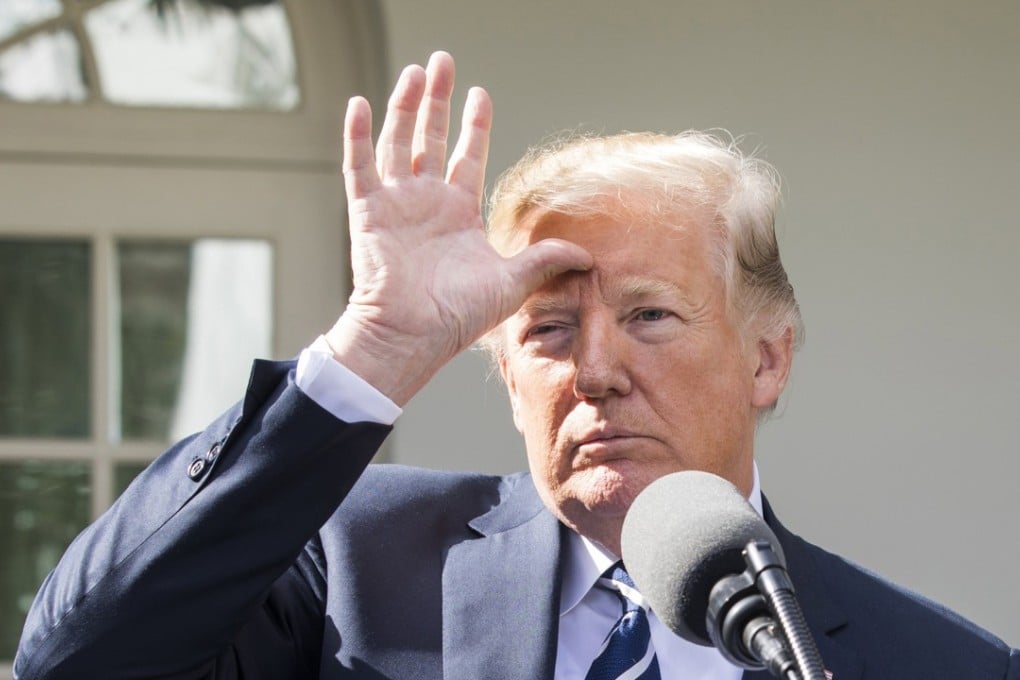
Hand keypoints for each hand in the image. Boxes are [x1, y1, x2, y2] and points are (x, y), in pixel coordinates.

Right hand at [326, 52, 590, 405]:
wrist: (413, 336)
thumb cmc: (459, 316)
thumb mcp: (513, 282)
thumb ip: (547, 260)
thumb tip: (590, 255)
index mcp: (458, 214)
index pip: (467, 157)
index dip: (473, 126)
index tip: (479, 94)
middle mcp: (426, 204)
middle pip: (430, 139)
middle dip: (436, 100)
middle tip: (441, 62)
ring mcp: (396, 206)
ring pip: (398, 143)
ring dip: (404, 106)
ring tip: (415, 72)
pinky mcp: (368, 213)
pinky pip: (359, 167)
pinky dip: (358, 136)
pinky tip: (361, 104)